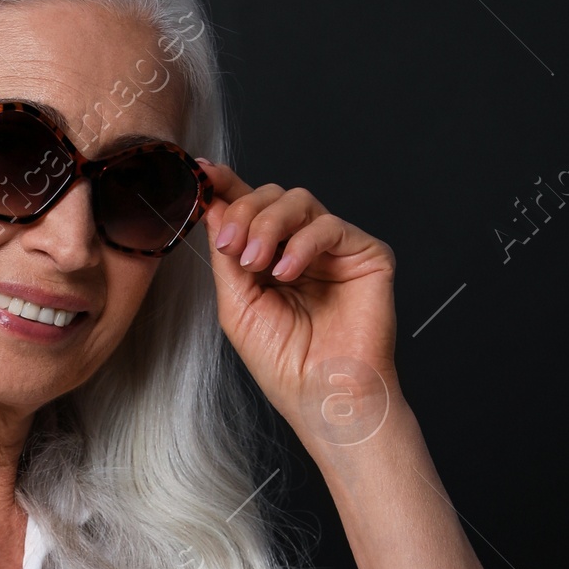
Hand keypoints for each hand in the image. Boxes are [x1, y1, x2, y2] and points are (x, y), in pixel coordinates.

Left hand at [198, 160, 398, 453]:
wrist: (324, 395)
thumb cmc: (285, 363)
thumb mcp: (237, 304)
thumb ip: (226, 254)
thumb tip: (211, 205)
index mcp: (272, 258)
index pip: (250, 209)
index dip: (226, 186)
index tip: (201, 173)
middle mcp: (303, 248)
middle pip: (272, 195)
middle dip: (244, 212)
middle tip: (231, 245)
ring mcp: (336, 249)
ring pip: (299, 200)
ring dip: (268, 224)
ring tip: (256, 263)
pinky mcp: (366, 254)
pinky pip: (329, 225)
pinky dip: (302, 244)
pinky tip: (287, 273)